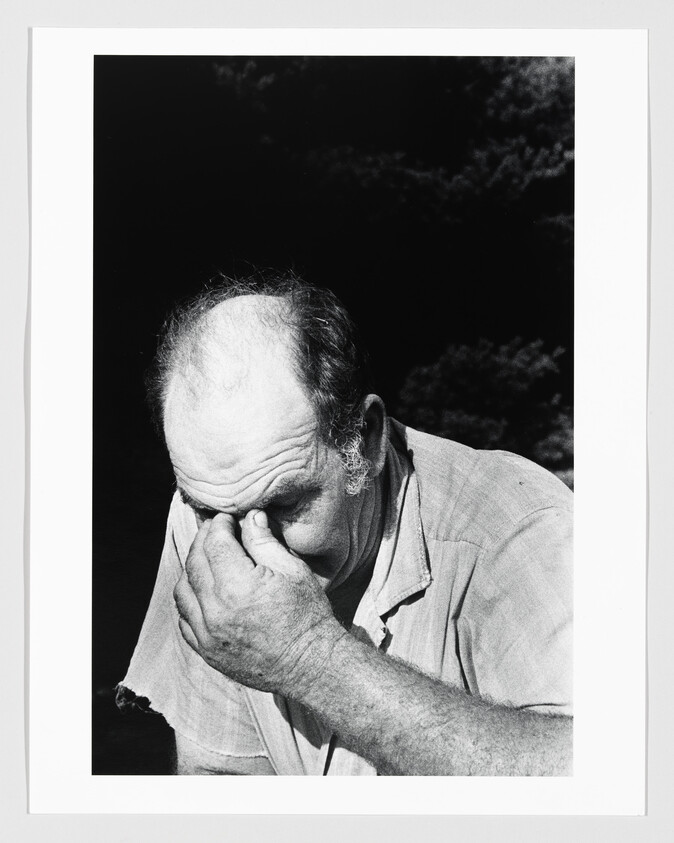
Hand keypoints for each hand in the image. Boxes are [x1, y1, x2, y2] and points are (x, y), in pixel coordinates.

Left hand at [173, 509, 345, 697]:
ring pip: (182, 590)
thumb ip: (264, 541)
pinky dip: (189, 600)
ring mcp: (207, 635)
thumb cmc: (307, 615)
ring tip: (209, 559)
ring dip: (192, 568)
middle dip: (203, 540)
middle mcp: (215, 611)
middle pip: (194, 562)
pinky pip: (184, 619)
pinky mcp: (206, 652)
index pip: (214, 543)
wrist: (311, 664)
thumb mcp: (293, 570)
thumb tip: (249, 516)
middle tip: (216, 530)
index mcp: (237, 586)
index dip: (219, 524)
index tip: (228, 518)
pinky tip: (204, 591)